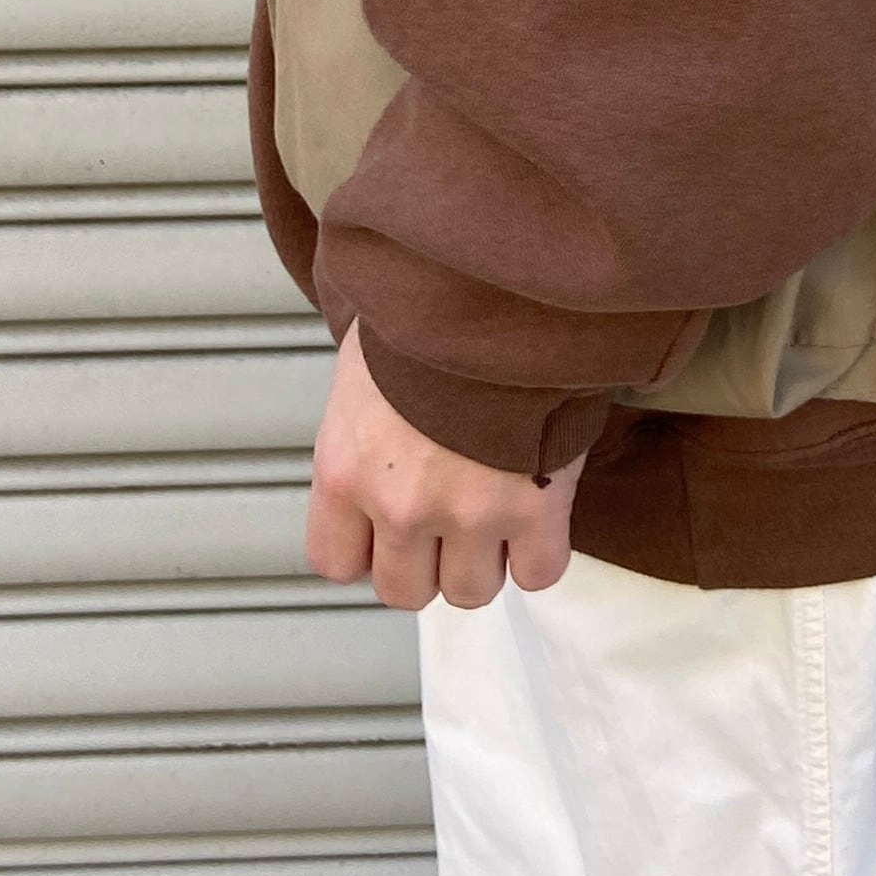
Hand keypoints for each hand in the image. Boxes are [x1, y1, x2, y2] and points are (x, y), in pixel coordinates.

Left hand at [305, 322, 583, 611]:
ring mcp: (470, 512)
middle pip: (404, 591)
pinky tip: (540, 510)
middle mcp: (399, 504)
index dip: (368, 547)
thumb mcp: (365, 368)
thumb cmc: (429, 309)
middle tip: (452, 515)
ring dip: (486, 558)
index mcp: (344, 468)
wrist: (501, 283)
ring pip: (471, 591)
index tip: (390, 524)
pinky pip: (539, 573)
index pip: (335, 562)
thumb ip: (363, 433)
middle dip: (429, 559)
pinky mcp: (536, 508)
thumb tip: (375, 453)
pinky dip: (541, 550)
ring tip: (500, 507)